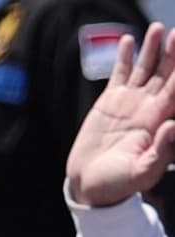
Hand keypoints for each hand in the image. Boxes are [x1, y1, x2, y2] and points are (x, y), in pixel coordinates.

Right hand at [69, 24, 174, 205]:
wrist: (91, 185)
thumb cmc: (119, 184)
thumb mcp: (142, 172)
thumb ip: (161, 151)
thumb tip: (173, 125)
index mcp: (161, 120)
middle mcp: (150, 107)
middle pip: (165, 74)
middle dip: (172, 54)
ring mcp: (131, 102)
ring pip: (145, 69)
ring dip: (152, 49)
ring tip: (157, 29)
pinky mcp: (110, 102)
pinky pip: (119, 74)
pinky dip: (123, 57)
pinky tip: (129, 40)